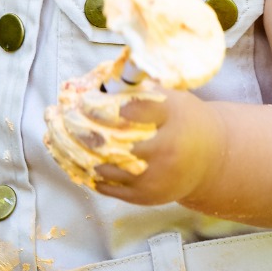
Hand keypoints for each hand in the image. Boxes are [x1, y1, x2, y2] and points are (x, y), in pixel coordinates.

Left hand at [47, 84, 222, 206]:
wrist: (213, 160)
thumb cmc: (185, 119)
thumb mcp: (171, 95)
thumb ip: (140, 86)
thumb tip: (100, 74)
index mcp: (174, 117)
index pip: (137, 110)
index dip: (104, 106)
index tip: (82, 100)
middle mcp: (168, 149)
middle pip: (118, 142)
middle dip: (85, 131)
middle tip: (61, 118)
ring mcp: (158, 177)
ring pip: (110, 168)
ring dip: (79, 154)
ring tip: (58, 138)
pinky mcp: (148, 196)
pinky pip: (112, 187)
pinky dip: (89, 174)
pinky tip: (72, 161)